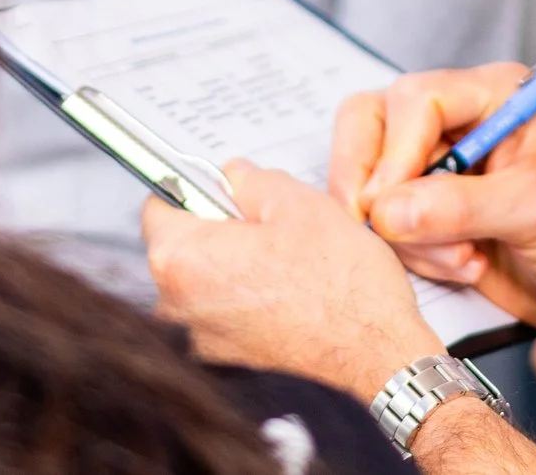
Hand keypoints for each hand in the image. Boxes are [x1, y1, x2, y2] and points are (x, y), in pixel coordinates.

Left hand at [143, 162, 443, 399]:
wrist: (375, 356)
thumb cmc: (341, 288)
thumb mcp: (299, 202)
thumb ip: (252, 180)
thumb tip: (234, 177)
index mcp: (183, 259)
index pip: (159, 203)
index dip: (195, 186)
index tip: (223, 188)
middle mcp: (179, 306)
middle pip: (182, 243)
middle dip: (219, 225)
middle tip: (271, 221)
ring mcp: (202, 338)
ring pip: (206, 277)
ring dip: (236, 262)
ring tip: (288, 258)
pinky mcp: (228, 358)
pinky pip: (225, 310)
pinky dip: (248, 296)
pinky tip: (290, 291)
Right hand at [328, 66, 535, 369]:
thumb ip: (463, 205)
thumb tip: (389, 210)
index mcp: (492, 95)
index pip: (415, 100)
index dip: (395, 152)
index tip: (389, 204)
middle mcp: (457, 121)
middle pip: (371, 126)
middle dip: (377, 187)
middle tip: (391, 232)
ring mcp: (437, 167)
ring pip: (369, 181)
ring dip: (405, 232)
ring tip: (466, 258)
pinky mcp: (427, 211)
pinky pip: (383, 224)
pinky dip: (412, 254)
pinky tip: (465, 266)